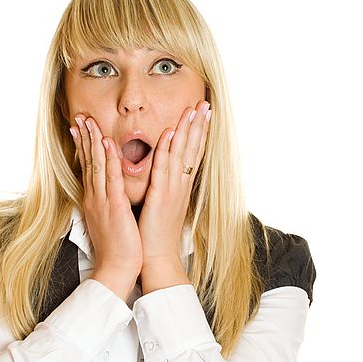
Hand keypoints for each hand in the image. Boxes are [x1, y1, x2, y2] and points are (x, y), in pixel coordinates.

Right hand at [70, 113, 142, 290]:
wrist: (117, 269)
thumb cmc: (118, 248)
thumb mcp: (110, 221)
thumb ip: (109, 204)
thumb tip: (110, 194)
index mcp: (95, 201)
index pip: (88, 168)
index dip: (84, 147)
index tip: (80, 128)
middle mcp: (95, 198)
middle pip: (88, 162)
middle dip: (84, 138)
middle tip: (79, 116)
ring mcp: (103, 201)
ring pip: (96, 165)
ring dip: (93, 141)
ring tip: (89, 121)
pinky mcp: (114, 207)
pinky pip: (111, 179)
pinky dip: (109, 160)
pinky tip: (107, 144)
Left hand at [137, 100, 210, 265]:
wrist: (157, 258)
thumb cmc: (157, 235)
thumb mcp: (164, 206)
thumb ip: (166, 188)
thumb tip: (166, 176)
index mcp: (182, 188)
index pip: (193, 155)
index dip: (199, 134)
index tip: (203, 115)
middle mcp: (181, 186)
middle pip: (193, 150)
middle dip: (199, 125)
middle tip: (205, 103)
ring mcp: (173, 190)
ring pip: (182, 154)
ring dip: (188, 130)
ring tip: (194, 110)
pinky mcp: (161, 197)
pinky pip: (164, 168)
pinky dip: (168, 150)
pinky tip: (171, 133)